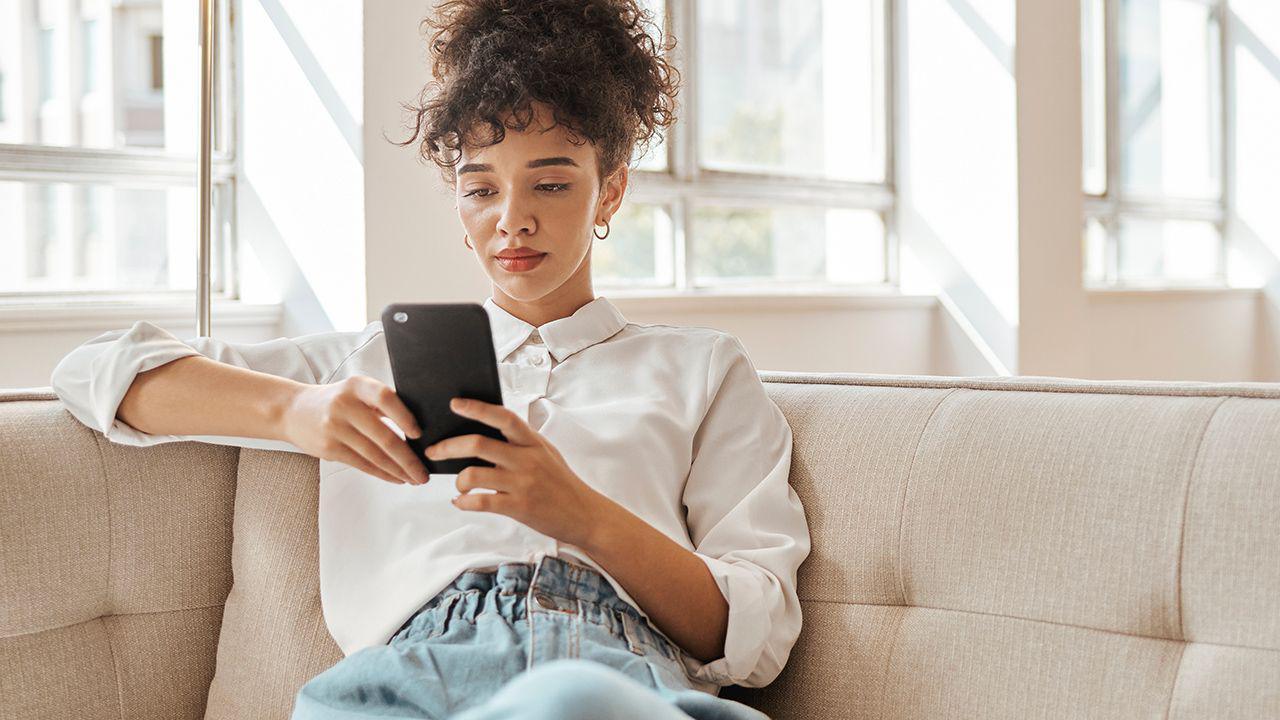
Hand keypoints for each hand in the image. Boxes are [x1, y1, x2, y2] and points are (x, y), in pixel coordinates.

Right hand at [280, 376, 429, 485]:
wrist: (293, 410)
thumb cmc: (336, 401)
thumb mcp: (357, 392)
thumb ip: (382, 403)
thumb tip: (418, 429)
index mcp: (357, 386)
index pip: (385, 398)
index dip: (404, 416)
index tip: (418, 434)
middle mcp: (345, 405)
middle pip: (383, 435)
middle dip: (408, 458)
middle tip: (424, 472)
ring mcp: (335, 428)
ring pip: (374, 455)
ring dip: (398, 470)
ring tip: (415, 478)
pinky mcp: (329, 448)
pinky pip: (362, 464)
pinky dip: (382, 473)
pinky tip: (397, 478)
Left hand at [425, 397, 613, 547]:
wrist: (585, 514)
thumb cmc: (560, 482)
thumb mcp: (546, 454)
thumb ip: (521, 442)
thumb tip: (486, 431)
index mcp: (533, 442)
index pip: (503, 417)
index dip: (477, 408)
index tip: (454, 404)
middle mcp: (527, 459)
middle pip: (478, 444)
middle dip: (448, 447)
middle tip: (434, 451)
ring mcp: (523, 483)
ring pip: (474, 474)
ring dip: (458, 480)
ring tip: (459, 486)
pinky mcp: (519, 507)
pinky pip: (480, 502)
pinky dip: (463, 502)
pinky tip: (461, 502)